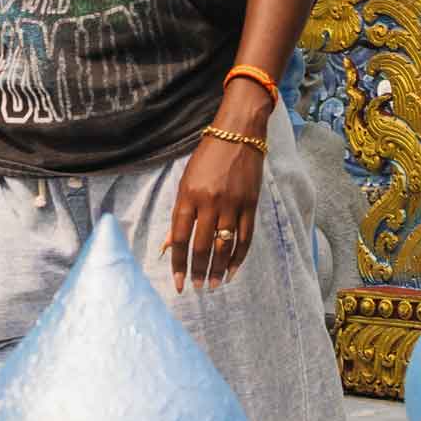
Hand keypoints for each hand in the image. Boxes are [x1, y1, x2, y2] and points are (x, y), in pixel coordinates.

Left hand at [167, 88, 268, 289]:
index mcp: (189, 195)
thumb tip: (169, 245)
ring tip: (213, 285)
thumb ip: (180, 214)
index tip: (177, 282)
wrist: (239, 133)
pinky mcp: (251, 204)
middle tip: (197, 287)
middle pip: (202, 246)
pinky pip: (245, 237)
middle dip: (198, 271)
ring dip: (218, 269)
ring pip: (224, 246)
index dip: (178, 263)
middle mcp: (210, 201)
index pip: (180, 237)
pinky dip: (239, 257)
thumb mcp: (186, 181)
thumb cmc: (207, 157)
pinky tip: (233, 270)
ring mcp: (232, 204)